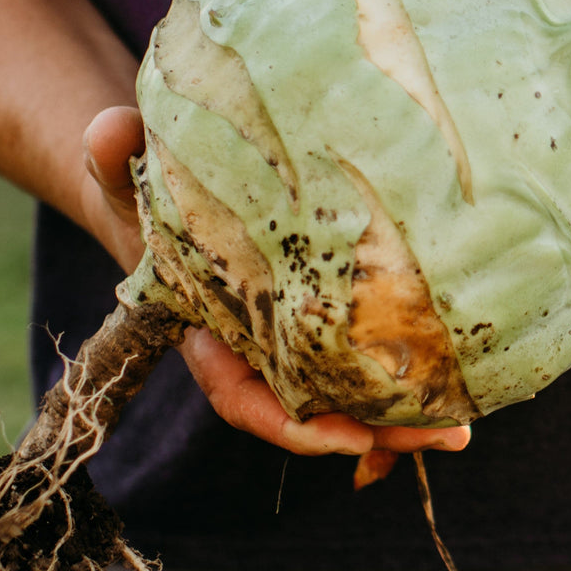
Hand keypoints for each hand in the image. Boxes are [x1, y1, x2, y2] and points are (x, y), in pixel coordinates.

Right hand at [82, 106, 470, 456]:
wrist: (175, 185)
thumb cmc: (147, 188)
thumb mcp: (125, 176)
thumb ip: (114, 161)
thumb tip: (109, 130)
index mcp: (209, 334)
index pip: (244, 399)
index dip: (292, 425)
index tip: (346, 440)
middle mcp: (256, 347)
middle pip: (316, 409)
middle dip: (375, 431)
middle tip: (442, 434)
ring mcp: (296, 335)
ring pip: (349, 392)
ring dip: (403, 415)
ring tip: (460, 426)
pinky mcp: (330, 310)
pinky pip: (367, 355)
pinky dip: (406, 374)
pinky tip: (457, 380)